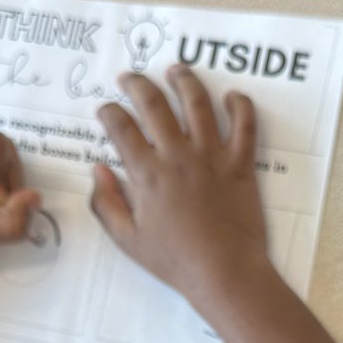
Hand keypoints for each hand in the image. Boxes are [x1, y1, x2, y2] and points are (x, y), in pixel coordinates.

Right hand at [92, 66, 271, 310]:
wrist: (224, 272)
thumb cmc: (175, 260)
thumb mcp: (128, 239)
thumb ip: (107, 203)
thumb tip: (98, 171)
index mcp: (147, 174)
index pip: (121, 127)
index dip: (109, 112)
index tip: (106, 110)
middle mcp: (178, 156)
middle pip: (154, 104)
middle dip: (137, 84)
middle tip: (131, 78)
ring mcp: (211, 156)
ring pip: (197, 103)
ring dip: (184, 81)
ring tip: (176, 70)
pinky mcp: (240, 164)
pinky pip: (245, 124)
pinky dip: (240, 105)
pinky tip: (232, 96)